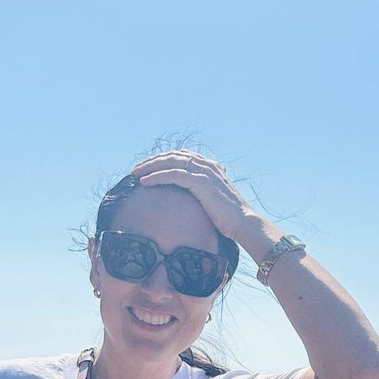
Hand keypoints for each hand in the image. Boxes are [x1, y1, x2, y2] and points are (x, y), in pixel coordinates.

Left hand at [131, 150, 254, 242]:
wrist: (243, 223)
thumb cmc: (229, 217)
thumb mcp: (214, 200)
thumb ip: (204, 193)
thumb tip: (194, 198)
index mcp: (210, 167)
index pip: (181, 156)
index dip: (163, 159)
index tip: (147, 167)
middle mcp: (207, 165)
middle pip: (173, 156)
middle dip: (152, 161)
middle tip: (136, 169)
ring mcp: (204, 172)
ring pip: (171, 162)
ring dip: (150, 166)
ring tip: (136, 174)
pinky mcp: (201, 183)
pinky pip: (173, 175)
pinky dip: (157, 176)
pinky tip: (145, 182)